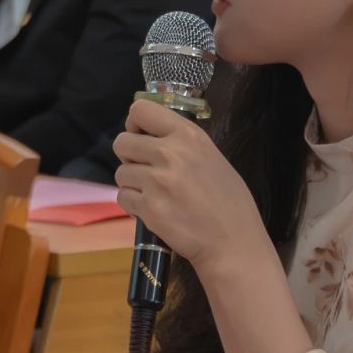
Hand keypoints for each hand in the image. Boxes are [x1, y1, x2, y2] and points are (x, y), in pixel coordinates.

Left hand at [112, 99, 267, 276]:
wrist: (232, 241)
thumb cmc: (228, 201)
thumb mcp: (211, 157)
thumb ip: (181, 143)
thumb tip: (149, 136)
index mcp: (188, 135)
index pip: (140, 110)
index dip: (135, 125)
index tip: (142, 137)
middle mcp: (169, 152)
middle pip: (122, 142)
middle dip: (129, 157)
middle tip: (147, 170)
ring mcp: (157, 181)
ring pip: (120, 173)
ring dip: (132, 183)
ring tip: (155, 194)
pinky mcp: (148, 207)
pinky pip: (123, 197)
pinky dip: (133, 205)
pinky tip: (153, 210)